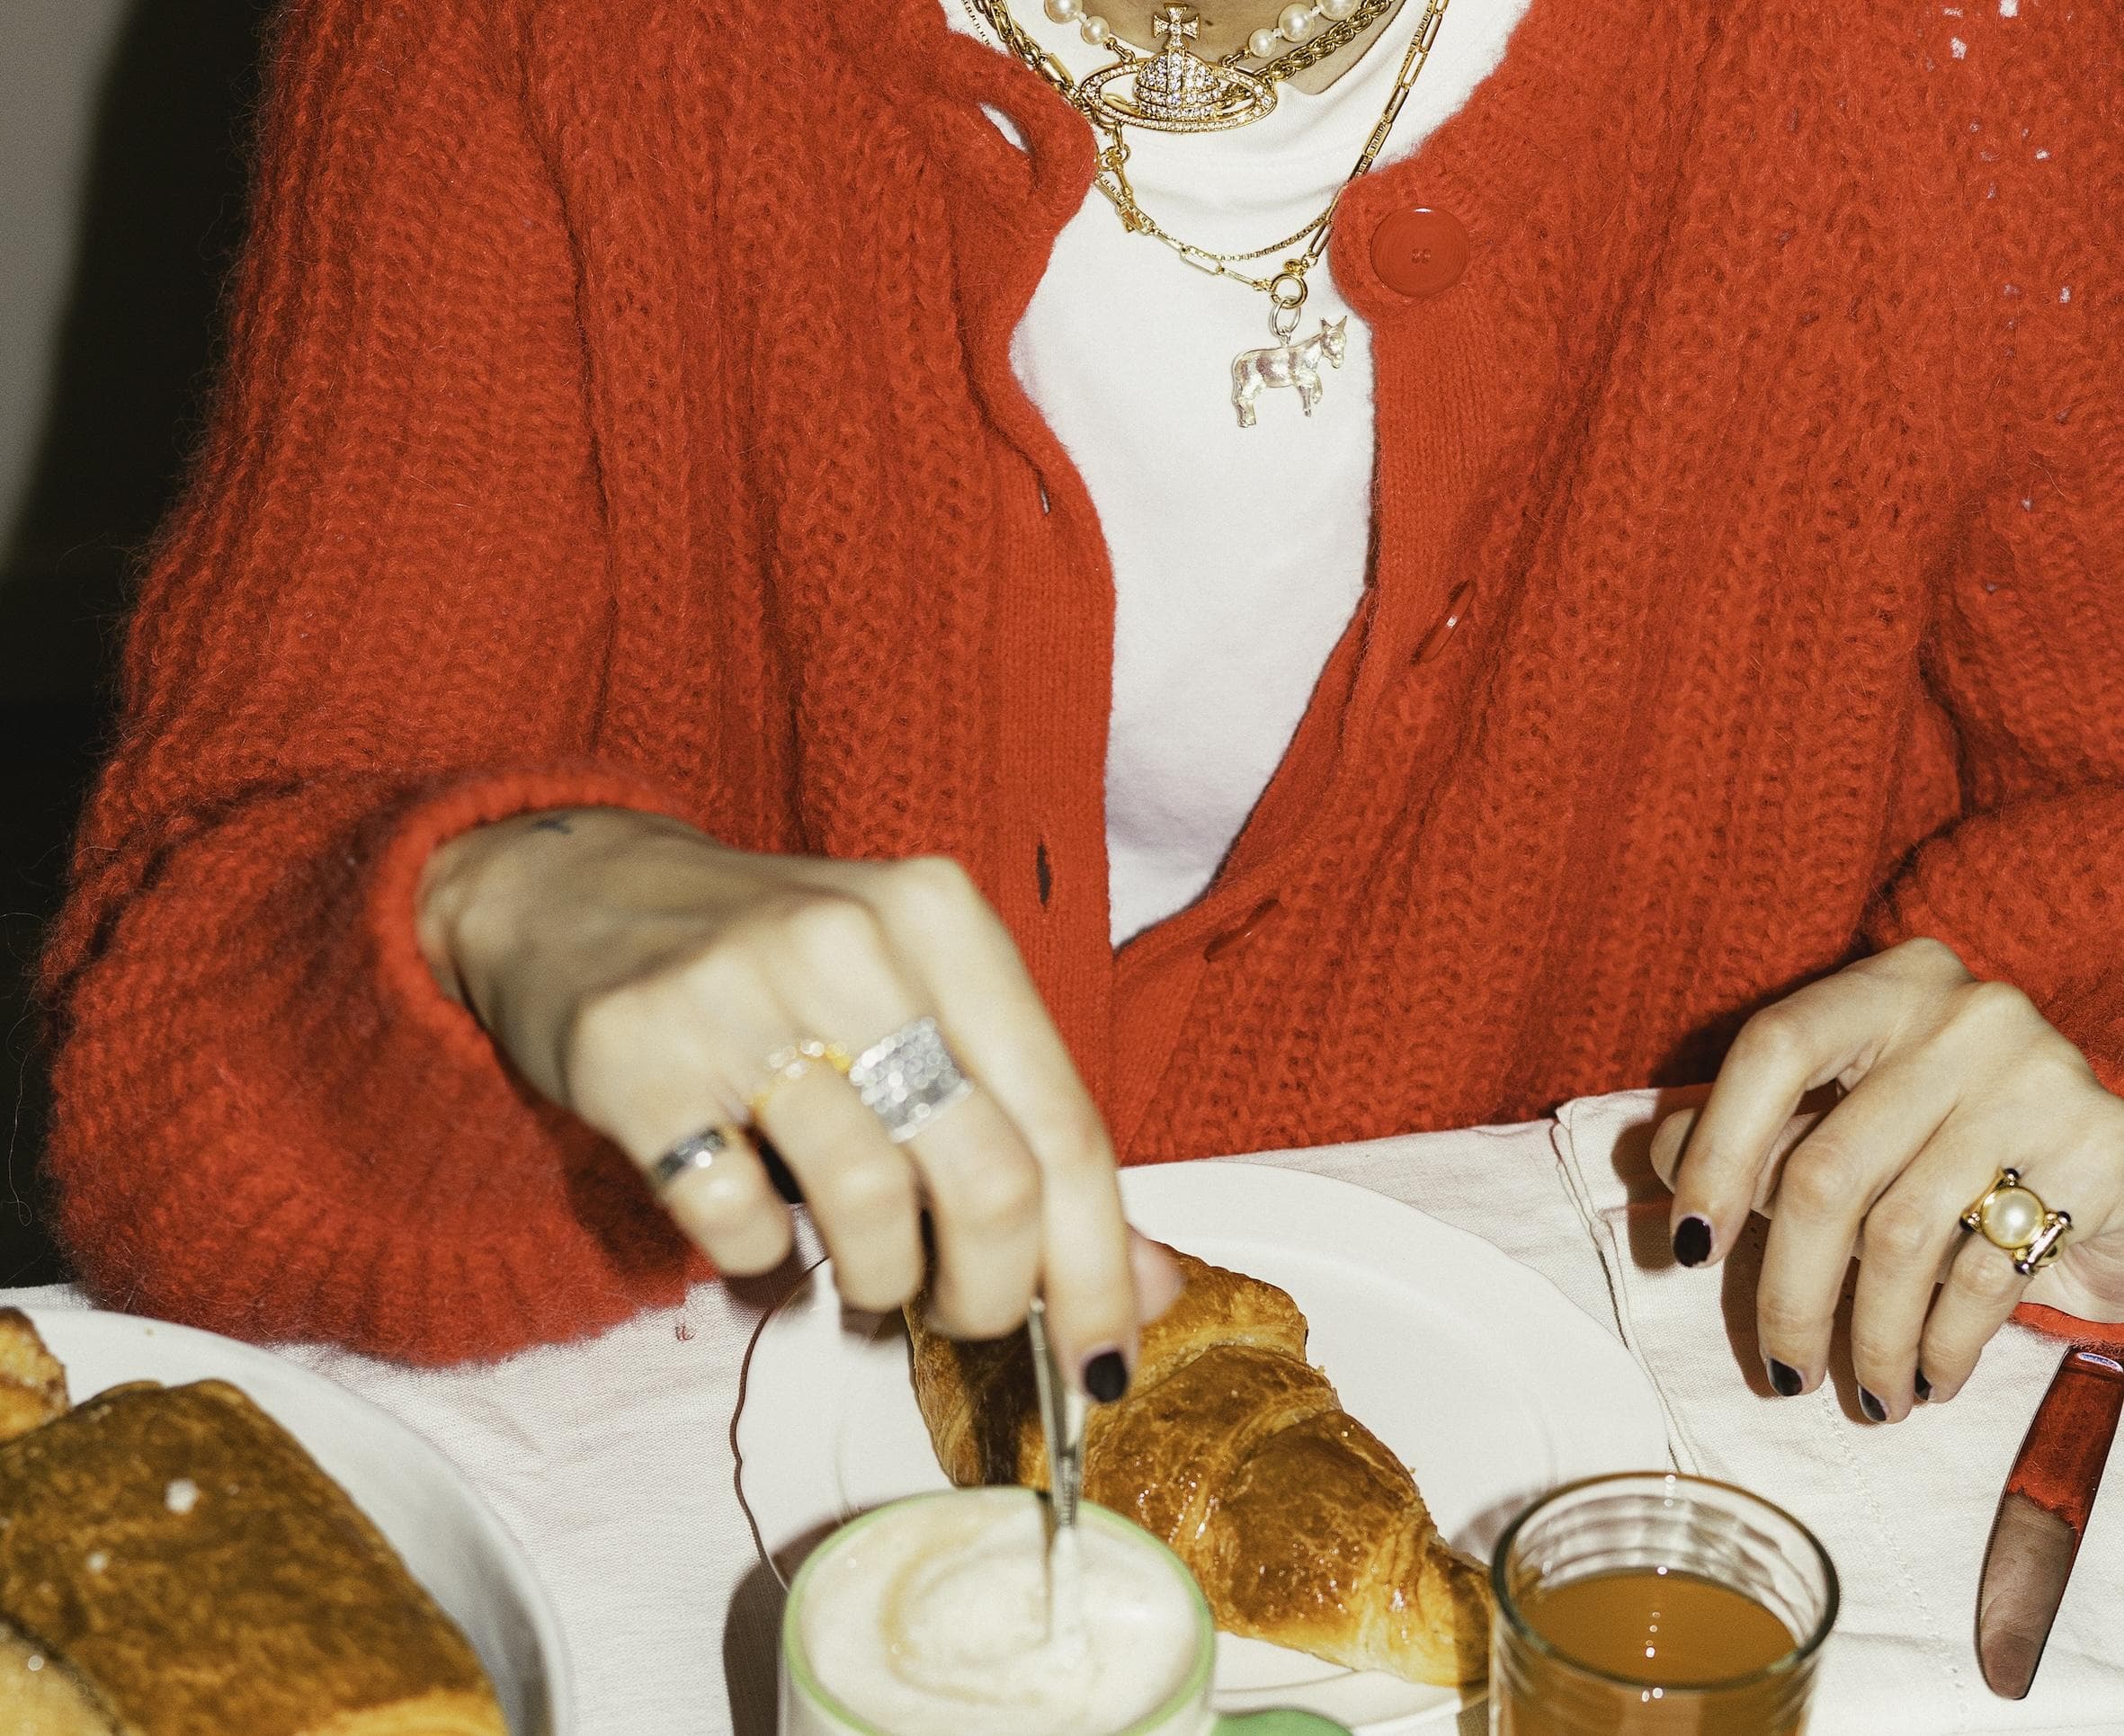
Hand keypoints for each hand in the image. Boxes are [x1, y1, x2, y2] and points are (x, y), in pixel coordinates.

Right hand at [418, 807, 1180, 1394]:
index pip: (1065, 1123)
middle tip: (965, 1315)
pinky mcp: (636, 1055)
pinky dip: (758, 1263)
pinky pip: (735, 1221)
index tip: (1102, 1365)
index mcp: (944, 918)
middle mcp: (851, 941)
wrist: (576, 889)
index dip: (1098, 1266)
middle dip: (994, 1295)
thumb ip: (1029, 1132)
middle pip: (990, 1181)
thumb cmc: (784, 968)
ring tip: (863, 1270)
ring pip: (872, 1210)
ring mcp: (736, 994)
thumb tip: (1141, 1290)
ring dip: (880, 1283)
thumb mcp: (922, 1006)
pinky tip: (753, 1228)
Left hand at [1653, 938, 2123, 1419]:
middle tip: (1782, 1370)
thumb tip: (1659, 1156)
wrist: (2121, 1172)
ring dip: (1872, 1338)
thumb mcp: (1854, 1120)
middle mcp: (1963, 1016)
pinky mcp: (2097, 1154)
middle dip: (1792, 1291)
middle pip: (1830, 1168)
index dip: (1717, 1151)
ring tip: (1865, 1396)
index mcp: (1887, 986)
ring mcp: (2035, 1080)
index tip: (1690, 1247)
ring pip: (1902, 1236)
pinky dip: (1943, 1343)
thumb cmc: (1954, 1144)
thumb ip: (1757, 1127)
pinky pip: (1984, 1272)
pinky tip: (1927, 1379)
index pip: (1774, 1049)